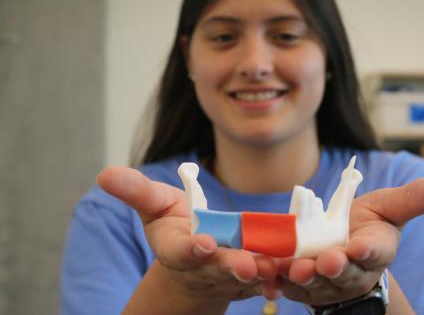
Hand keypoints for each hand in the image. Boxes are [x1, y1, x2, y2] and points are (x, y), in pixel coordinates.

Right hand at [96, 167, 278, 302]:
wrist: (196, 254)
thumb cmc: (173, 226)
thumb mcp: (154, 205)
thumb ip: (135, 191)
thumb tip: (103, 173)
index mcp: (179, 249)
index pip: (182, 251)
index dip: (191, 248)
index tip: (202, 243)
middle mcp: (205, 266)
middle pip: (218, 267)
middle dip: (231, 266)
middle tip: (246, 265)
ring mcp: (230, 275)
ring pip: (247, 275)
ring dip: (260, 272)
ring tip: (273, 267)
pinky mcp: (252, 276)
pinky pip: (268, 276)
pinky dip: (280, 274)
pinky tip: (294, 268)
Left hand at [275, 176, 423, 305]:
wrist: (340, 244)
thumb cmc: (366, 224)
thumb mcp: (389, 207)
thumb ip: (414, 199)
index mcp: (375, 250)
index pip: (375, 251)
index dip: (368, 250)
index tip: (360, 247)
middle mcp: (352, 271)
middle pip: (343, 272)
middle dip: (335, 267)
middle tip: (326, 261)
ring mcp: (325, 280)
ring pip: (313, 282)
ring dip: (303, 276)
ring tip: (294, 268)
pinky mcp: (300, 285)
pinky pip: (286, 285)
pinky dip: (276, 281)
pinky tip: (267, 272)